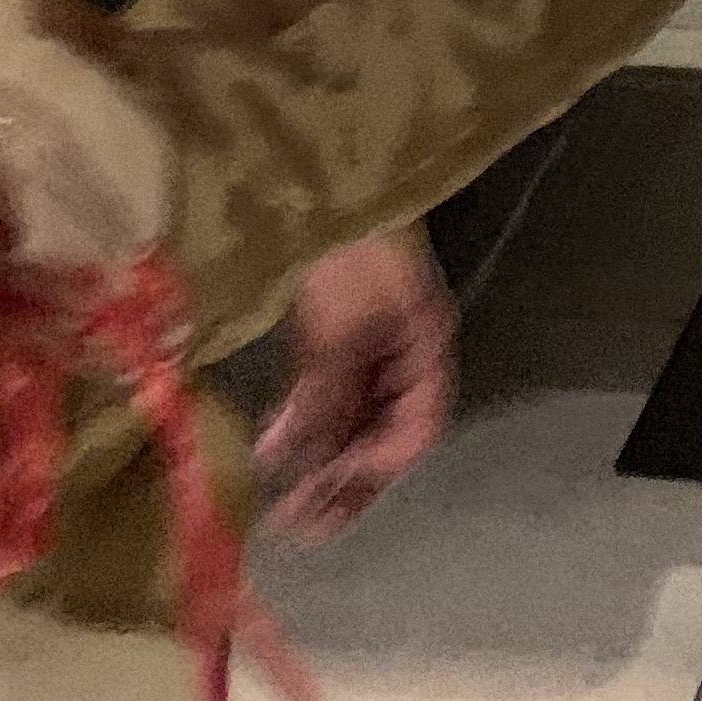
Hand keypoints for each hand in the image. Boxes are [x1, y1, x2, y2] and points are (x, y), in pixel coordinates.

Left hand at [254, 231, 454, 544]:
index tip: (329, 500)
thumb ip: (320, 393)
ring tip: (282, 503)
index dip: (378, 469)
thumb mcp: (337, 323)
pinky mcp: (336, 324)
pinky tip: (274, 446)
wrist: (327, 172)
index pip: (418, 429)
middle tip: (298, 528)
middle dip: (346, 478)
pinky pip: (328, 389)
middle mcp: (405, 349)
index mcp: (426, 344)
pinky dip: (304, 420)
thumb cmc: (349, 246)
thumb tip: (279, 459)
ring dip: (321, 456)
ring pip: (354, 415)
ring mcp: (371, 336)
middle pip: (385, 429)